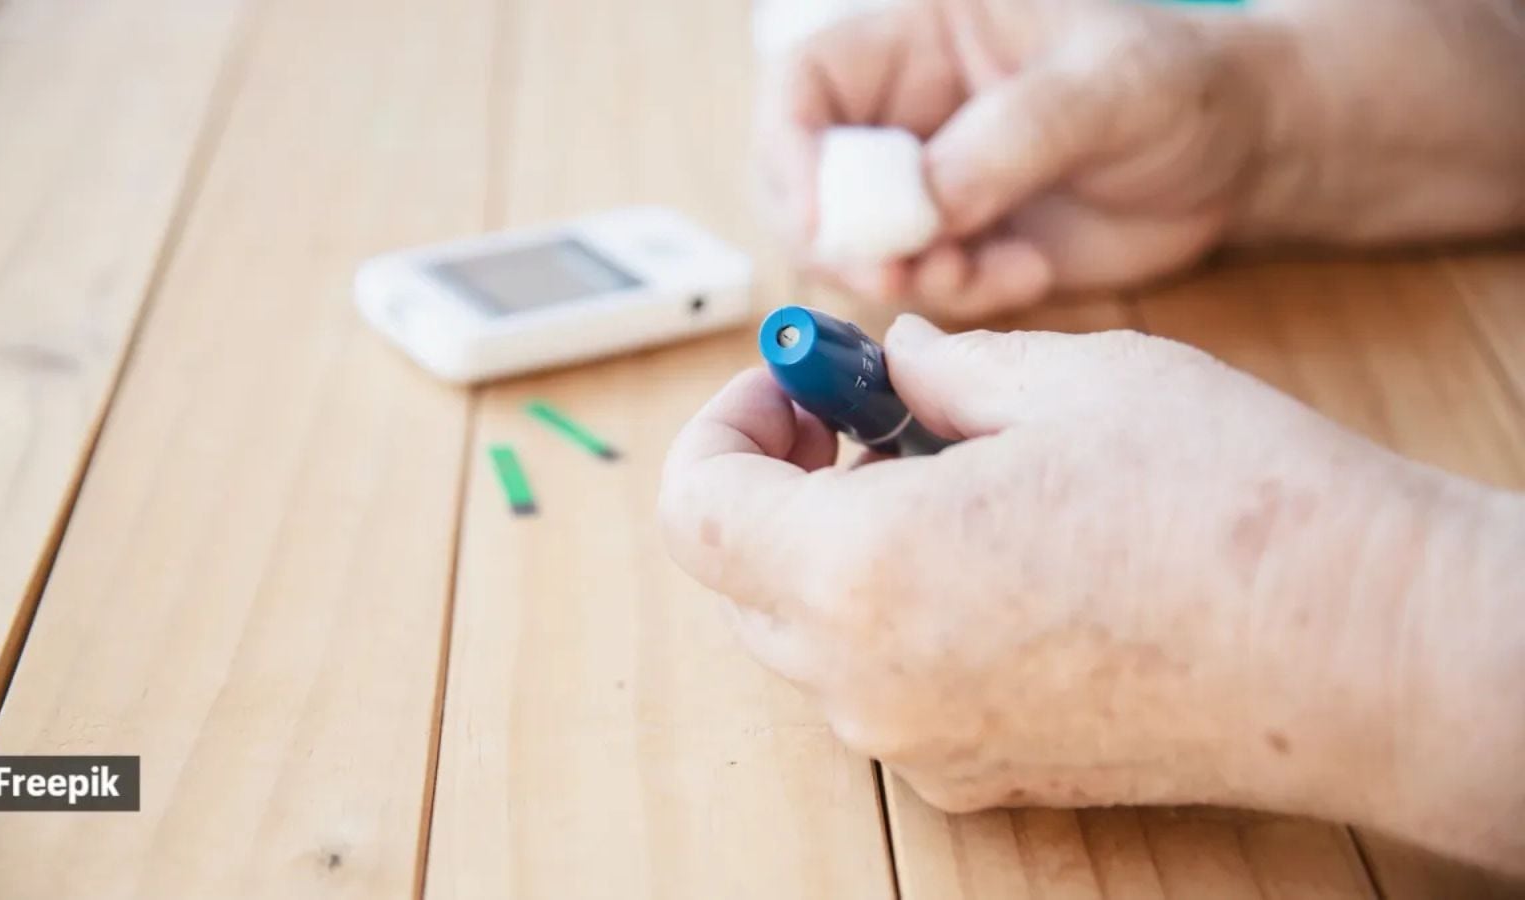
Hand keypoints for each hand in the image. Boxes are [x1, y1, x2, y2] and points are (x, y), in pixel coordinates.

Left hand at [659, 316, 1524, 873]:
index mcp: (858, 571)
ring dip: (844, 548)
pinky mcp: (983, 776)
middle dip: (786, 482)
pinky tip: (1000, 561)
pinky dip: (900, 616)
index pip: (696, 506)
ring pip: (813, 634)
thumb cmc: (1230, 506)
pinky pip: (887, 687)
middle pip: (744, 575)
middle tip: (873, 418)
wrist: (1367, 656)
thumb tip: (895, 366)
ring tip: (956, 481)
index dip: (728, 427)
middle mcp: (866, 680)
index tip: (791, 386)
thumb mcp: (1065, 380)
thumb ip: (941, 371)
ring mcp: (922, 744)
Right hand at [758, 0, 1264, 317]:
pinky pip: (918, 287)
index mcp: (918, 37)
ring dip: (908, 276)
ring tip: (991, 269)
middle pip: (805, 180)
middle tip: (899, 273)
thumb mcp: (1108, 87)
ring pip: (856, 247)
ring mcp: (926, 183)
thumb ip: (1011, 137)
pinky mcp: (957, 244)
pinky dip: (960, 296)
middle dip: (842, 239)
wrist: (1239, 158)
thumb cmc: (1180, 84)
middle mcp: (905, 110)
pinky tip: (1031, 271)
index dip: (788, 155)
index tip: (822, 225)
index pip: (803, 86)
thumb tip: (924, 204)